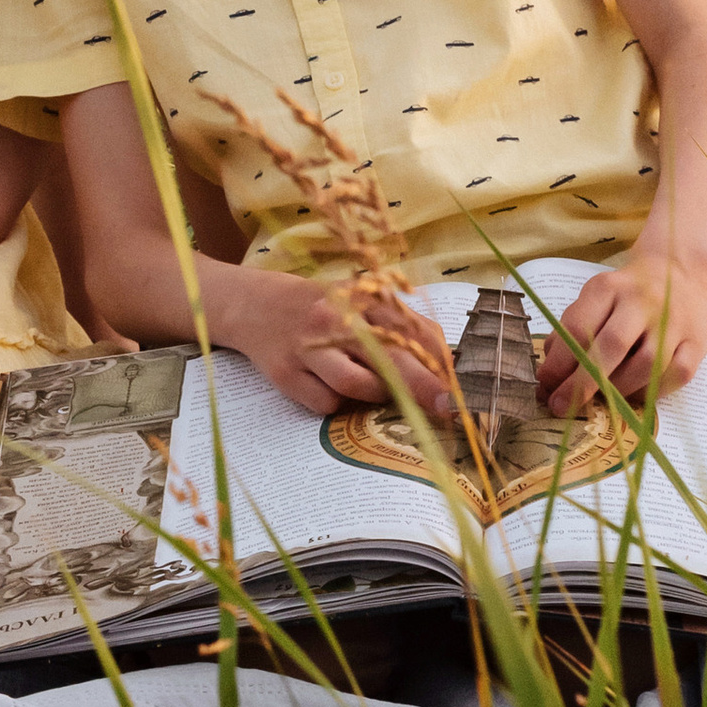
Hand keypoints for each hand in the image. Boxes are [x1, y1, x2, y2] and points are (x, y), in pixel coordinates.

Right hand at [230, 272, 459, 421]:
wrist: (250, 304)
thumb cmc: (317, 306)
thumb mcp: (356, 302)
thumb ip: (396, 324)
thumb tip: (445, 358)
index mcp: (358, 298)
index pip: (406, 328)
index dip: (436, 360)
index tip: (456, 387)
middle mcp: (333, 319)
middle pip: (387, 357)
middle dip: (421, 387)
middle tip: (446, 409)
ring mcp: (307, 347)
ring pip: (355, 385)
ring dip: (374, 396)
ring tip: (373, 390)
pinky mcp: (285, 374)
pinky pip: (324, 403)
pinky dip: (335, 403)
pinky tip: (328, 386)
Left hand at [534, 246, 706, 414]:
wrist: (680, 271)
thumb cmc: (628, 293)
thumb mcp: (596, 297)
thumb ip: (573, 329)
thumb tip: (549, 372)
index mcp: (608, 287)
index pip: (578, 327)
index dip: (558, 362)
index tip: (544, 387)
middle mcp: (641, 301)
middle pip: (611, 347)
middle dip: (582, 383)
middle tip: (561, 406)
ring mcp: (673, 322)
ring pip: (645, 365)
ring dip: (618, 390)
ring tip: (602, 401)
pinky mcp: (697, 342)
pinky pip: (676, 375)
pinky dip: (654, 390)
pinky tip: (636, 394)